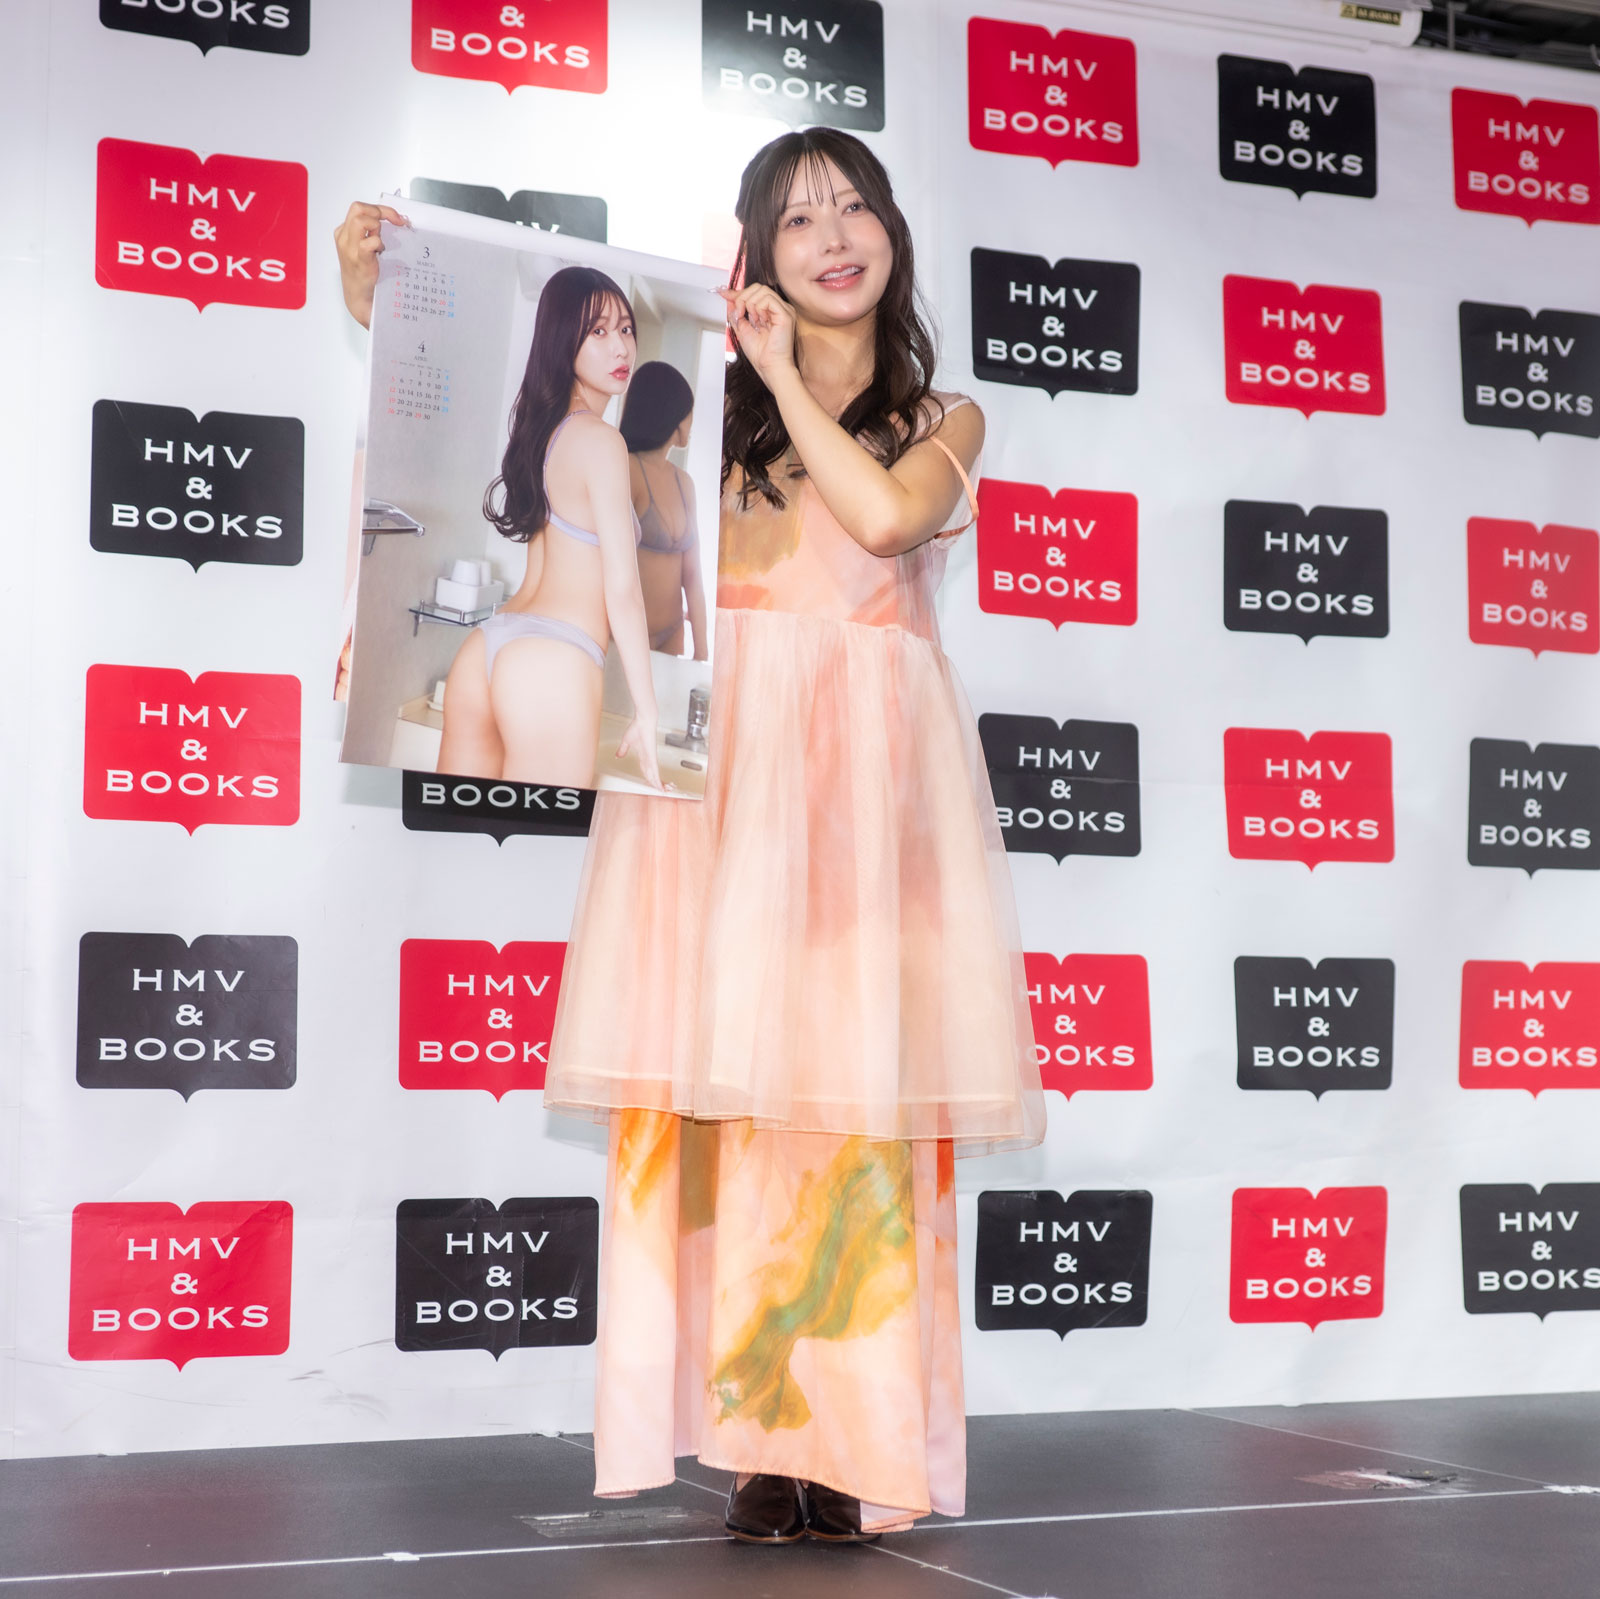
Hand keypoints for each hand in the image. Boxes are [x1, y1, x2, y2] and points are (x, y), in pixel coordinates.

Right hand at [333, 201, 406, 328]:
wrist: (360, 298)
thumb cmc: (365, 275)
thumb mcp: (366, 249)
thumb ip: (373, 234)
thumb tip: (392, 221)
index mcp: (344, 232)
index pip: (359, 208)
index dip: (379, 209)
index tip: (396, 217)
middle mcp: (344, 237)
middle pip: (358, 208)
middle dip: (380, 212)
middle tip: (395, 222)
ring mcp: (349, 248)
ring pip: (361, 220)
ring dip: (377, 227)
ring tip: (382, 243)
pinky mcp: (358, 259)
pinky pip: (370, 242)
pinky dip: (379, 243)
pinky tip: (381, 253)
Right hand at [616, 713, 664, 790]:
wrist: (643, 721)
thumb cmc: (637, 727)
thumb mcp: (626, 741)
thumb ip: (622, 750)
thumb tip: (618, 756)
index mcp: (643, 755)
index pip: (646, 769)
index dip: (649, 777)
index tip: (651, 782)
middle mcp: (648, 758)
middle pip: (652, 774)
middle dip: (656, 783)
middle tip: (662, 790)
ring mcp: (651, 758)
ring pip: (655, 775)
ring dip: (658, 784)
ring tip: (664, 791)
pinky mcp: (652, 756)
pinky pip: (655, 771)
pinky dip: (657, 779)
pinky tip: (660, 786)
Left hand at [718, 283, 795, 385]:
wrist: (769, 366)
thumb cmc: (761, 354)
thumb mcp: (742, 329)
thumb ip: (736, 313)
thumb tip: (727, 298)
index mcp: (770, 311)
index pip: (754, 292)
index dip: (738, 292)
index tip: (724, 295)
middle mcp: (778, 308)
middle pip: (758, 287)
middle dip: (743, 298)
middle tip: (739, 314)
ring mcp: (784, 310)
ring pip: (762, 290)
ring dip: (751, 304)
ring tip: (753, 321)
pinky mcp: (786, 314)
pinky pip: (768, 299)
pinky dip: (759, 308)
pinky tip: (760, 321)